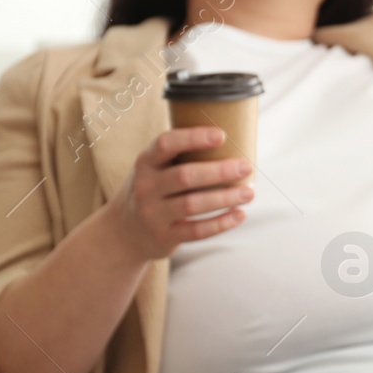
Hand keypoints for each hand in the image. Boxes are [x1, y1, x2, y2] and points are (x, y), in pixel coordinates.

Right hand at [100, 127, 254, 262]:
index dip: (193, 138)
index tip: (222, 135)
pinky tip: (239, 215)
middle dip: (219, 171)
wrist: (123, 232)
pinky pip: (196, 231)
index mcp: (146, 163)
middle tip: (247, 167)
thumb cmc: (152, 190)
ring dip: (225, 198)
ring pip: (192, 204)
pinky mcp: (164, 237)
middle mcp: (146, 187)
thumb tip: (234, 140)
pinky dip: (221, 223)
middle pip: (185, 176)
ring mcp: (153, 214)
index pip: (165, 144)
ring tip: (250, 193)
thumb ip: (181, 156)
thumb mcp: (154, 169)